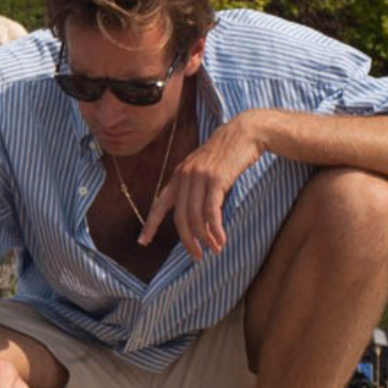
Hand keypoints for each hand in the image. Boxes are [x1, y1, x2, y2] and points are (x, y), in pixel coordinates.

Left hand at [140, 112, 266, 259]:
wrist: (245, 132)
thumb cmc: (227, 153)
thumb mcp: (204, 167)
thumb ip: (195, 185)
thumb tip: (194, 212)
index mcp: (178, 175)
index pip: (160, 204)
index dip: (150, 224)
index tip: (142, 242)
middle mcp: (184, 176)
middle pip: (180, 217)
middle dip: (187, 240)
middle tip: (196, 256)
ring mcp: (199, 177)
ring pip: (196, 217)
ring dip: (205, 238)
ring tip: (215, 249)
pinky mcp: (216, 180)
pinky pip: (211, 212)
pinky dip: (216, 229)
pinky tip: (221, 239)